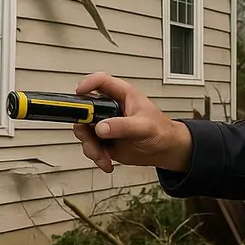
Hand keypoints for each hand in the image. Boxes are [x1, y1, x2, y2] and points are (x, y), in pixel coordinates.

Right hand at [72, 72, 193, 173]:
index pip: (100, 81)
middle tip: (91, 138)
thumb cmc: (162, 131)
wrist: (165, 150)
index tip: (79, 93)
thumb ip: (123, 126)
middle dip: (84, 127)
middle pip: (84, 110)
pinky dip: (96, 156)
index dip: (87, 83)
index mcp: (122, 95)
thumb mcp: (145, 126)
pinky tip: (107, 163)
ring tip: (103, 156)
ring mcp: (106, 125)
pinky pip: (90, 147)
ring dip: (90, 146)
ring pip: (84, 132)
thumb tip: (102, 128)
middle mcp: (110, 108)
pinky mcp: (104, 140)